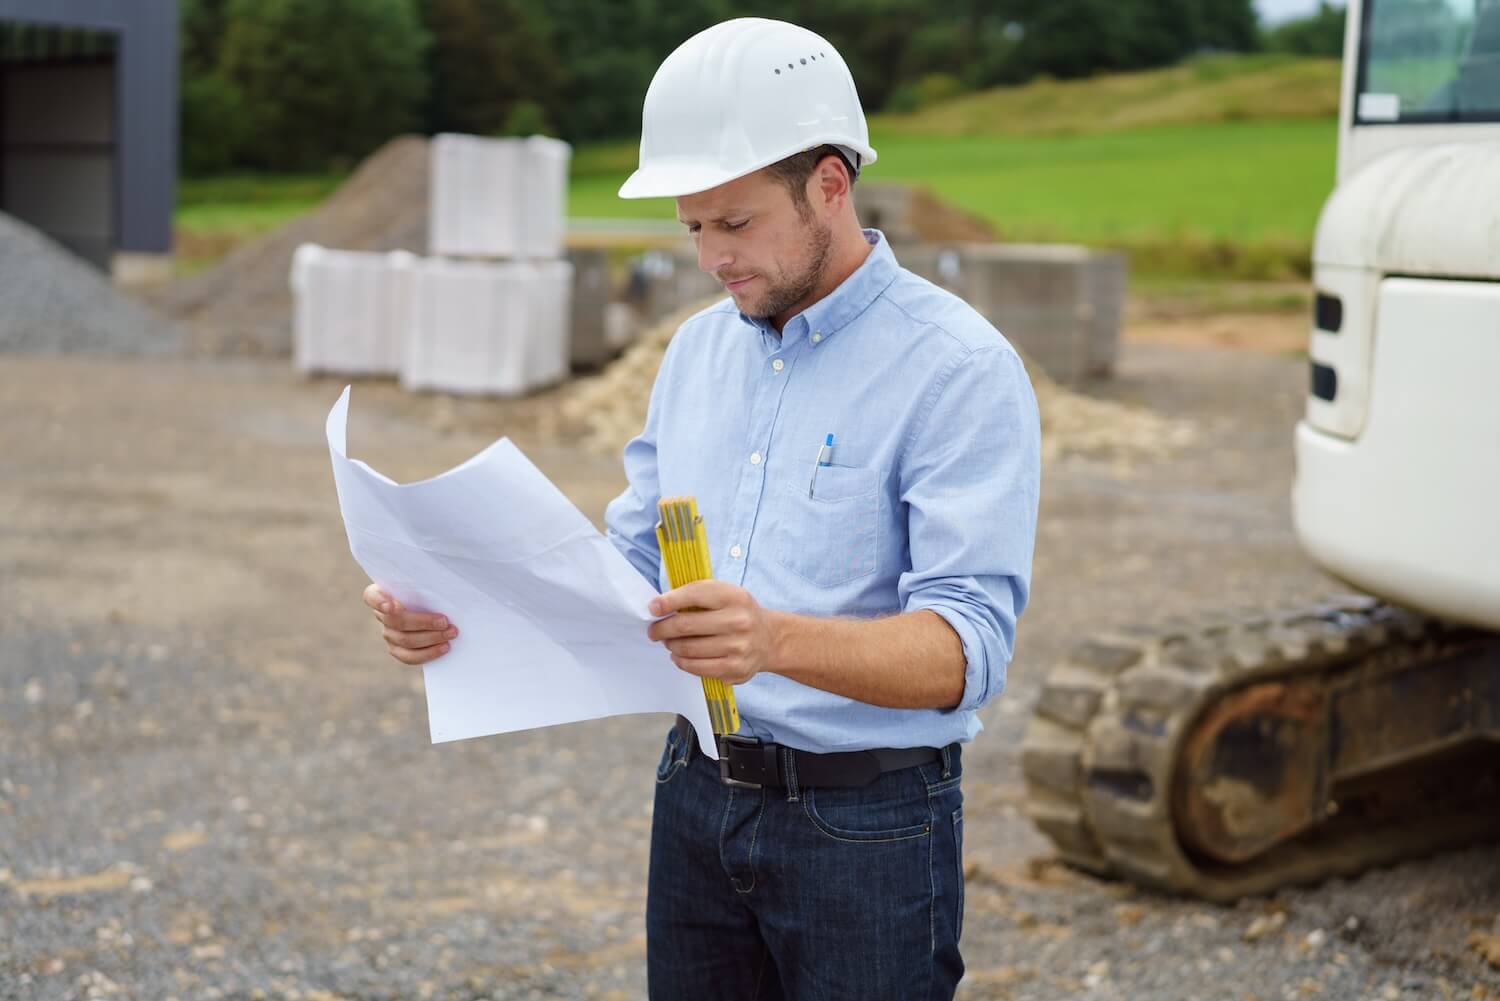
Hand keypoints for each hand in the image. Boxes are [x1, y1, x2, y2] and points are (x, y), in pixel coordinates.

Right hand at [363, 584, 457, 665]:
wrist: (431, 606)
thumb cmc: (427, 589)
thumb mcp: (423, 582)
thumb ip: (424, 583)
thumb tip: (438, 585)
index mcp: (381, 593)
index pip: (372, 596)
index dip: (380, 602)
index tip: (391, 607)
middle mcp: (382, 614)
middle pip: (397, 622)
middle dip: (424, 623)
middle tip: (445, 622)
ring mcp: (388, 633)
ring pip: (405, 640)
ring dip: (431, 638)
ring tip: (450, 633)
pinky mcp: (397, 649)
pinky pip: (410, 656)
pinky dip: (428, 653)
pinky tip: (443, 647)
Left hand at [646, 581, 773, 684]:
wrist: (769, 639)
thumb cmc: (739, 613)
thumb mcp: (725, 594)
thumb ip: (697, 595)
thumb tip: (659, 606)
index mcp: (734, 597)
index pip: (694, 595)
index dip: (668, 602)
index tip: (653, 607)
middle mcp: (738, 621)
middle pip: (686, 625)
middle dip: (662, 629)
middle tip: (654, 630)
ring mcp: (738, 647)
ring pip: (688, 649)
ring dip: (671, 646)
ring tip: (669, 642)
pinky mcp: (735, 669)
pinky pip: (697, 667)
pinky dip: (682, 662)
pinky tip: (680, 656)